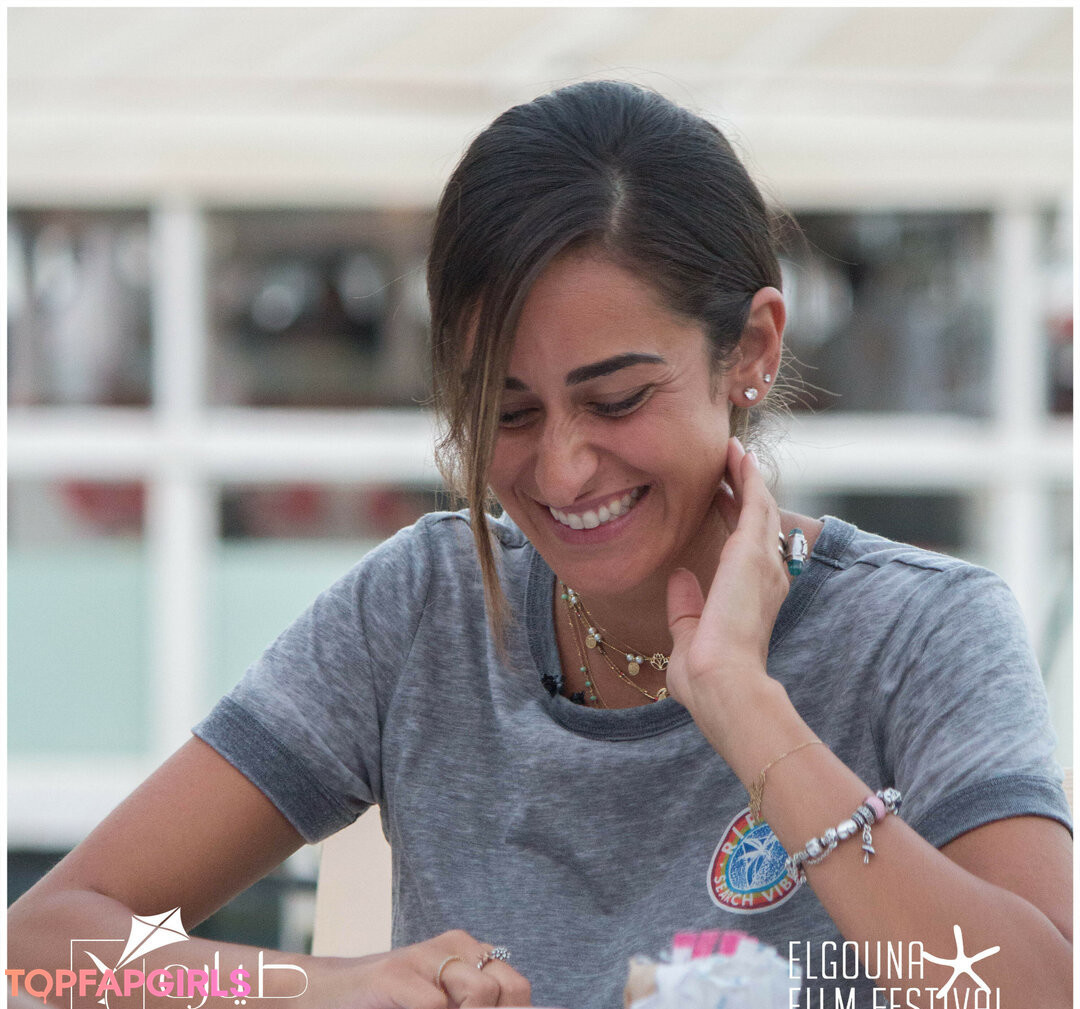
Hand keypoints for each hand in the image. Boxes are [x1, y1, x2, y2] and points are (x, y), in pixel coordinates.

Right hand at [325, 930, 530, 1008]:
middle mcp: (455, 946)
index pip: (518, 988)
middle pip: (510, 988)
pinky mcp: (396, 974)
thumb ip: (476, 1007)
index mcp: (470, 953)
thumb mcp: (443, 1004)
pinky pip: (435, 1006)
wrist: (329, 993)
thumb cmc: (393, 1004)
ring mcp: (426, 957)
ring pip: (480, 996)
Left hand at [664, 437, 790, 722]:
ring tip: (732, 450)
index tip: (721, 498)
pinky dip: (748, 476)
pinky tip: (738, 454)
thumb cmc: (706, 674)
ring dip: (746, 476)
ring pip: (759, 505)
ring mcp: (764, 561)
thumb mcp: (688, 635)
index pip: (746, 549)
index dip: (736, 520)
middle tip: (729, 464)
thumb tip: (679, 577)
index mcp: (754, 597)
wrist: (722, 681)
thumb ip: (685, 607)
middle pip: (758, 521)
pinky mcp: (754, 550)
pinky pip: (756, 501)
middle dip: (744, 491)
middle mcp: (768, 576)